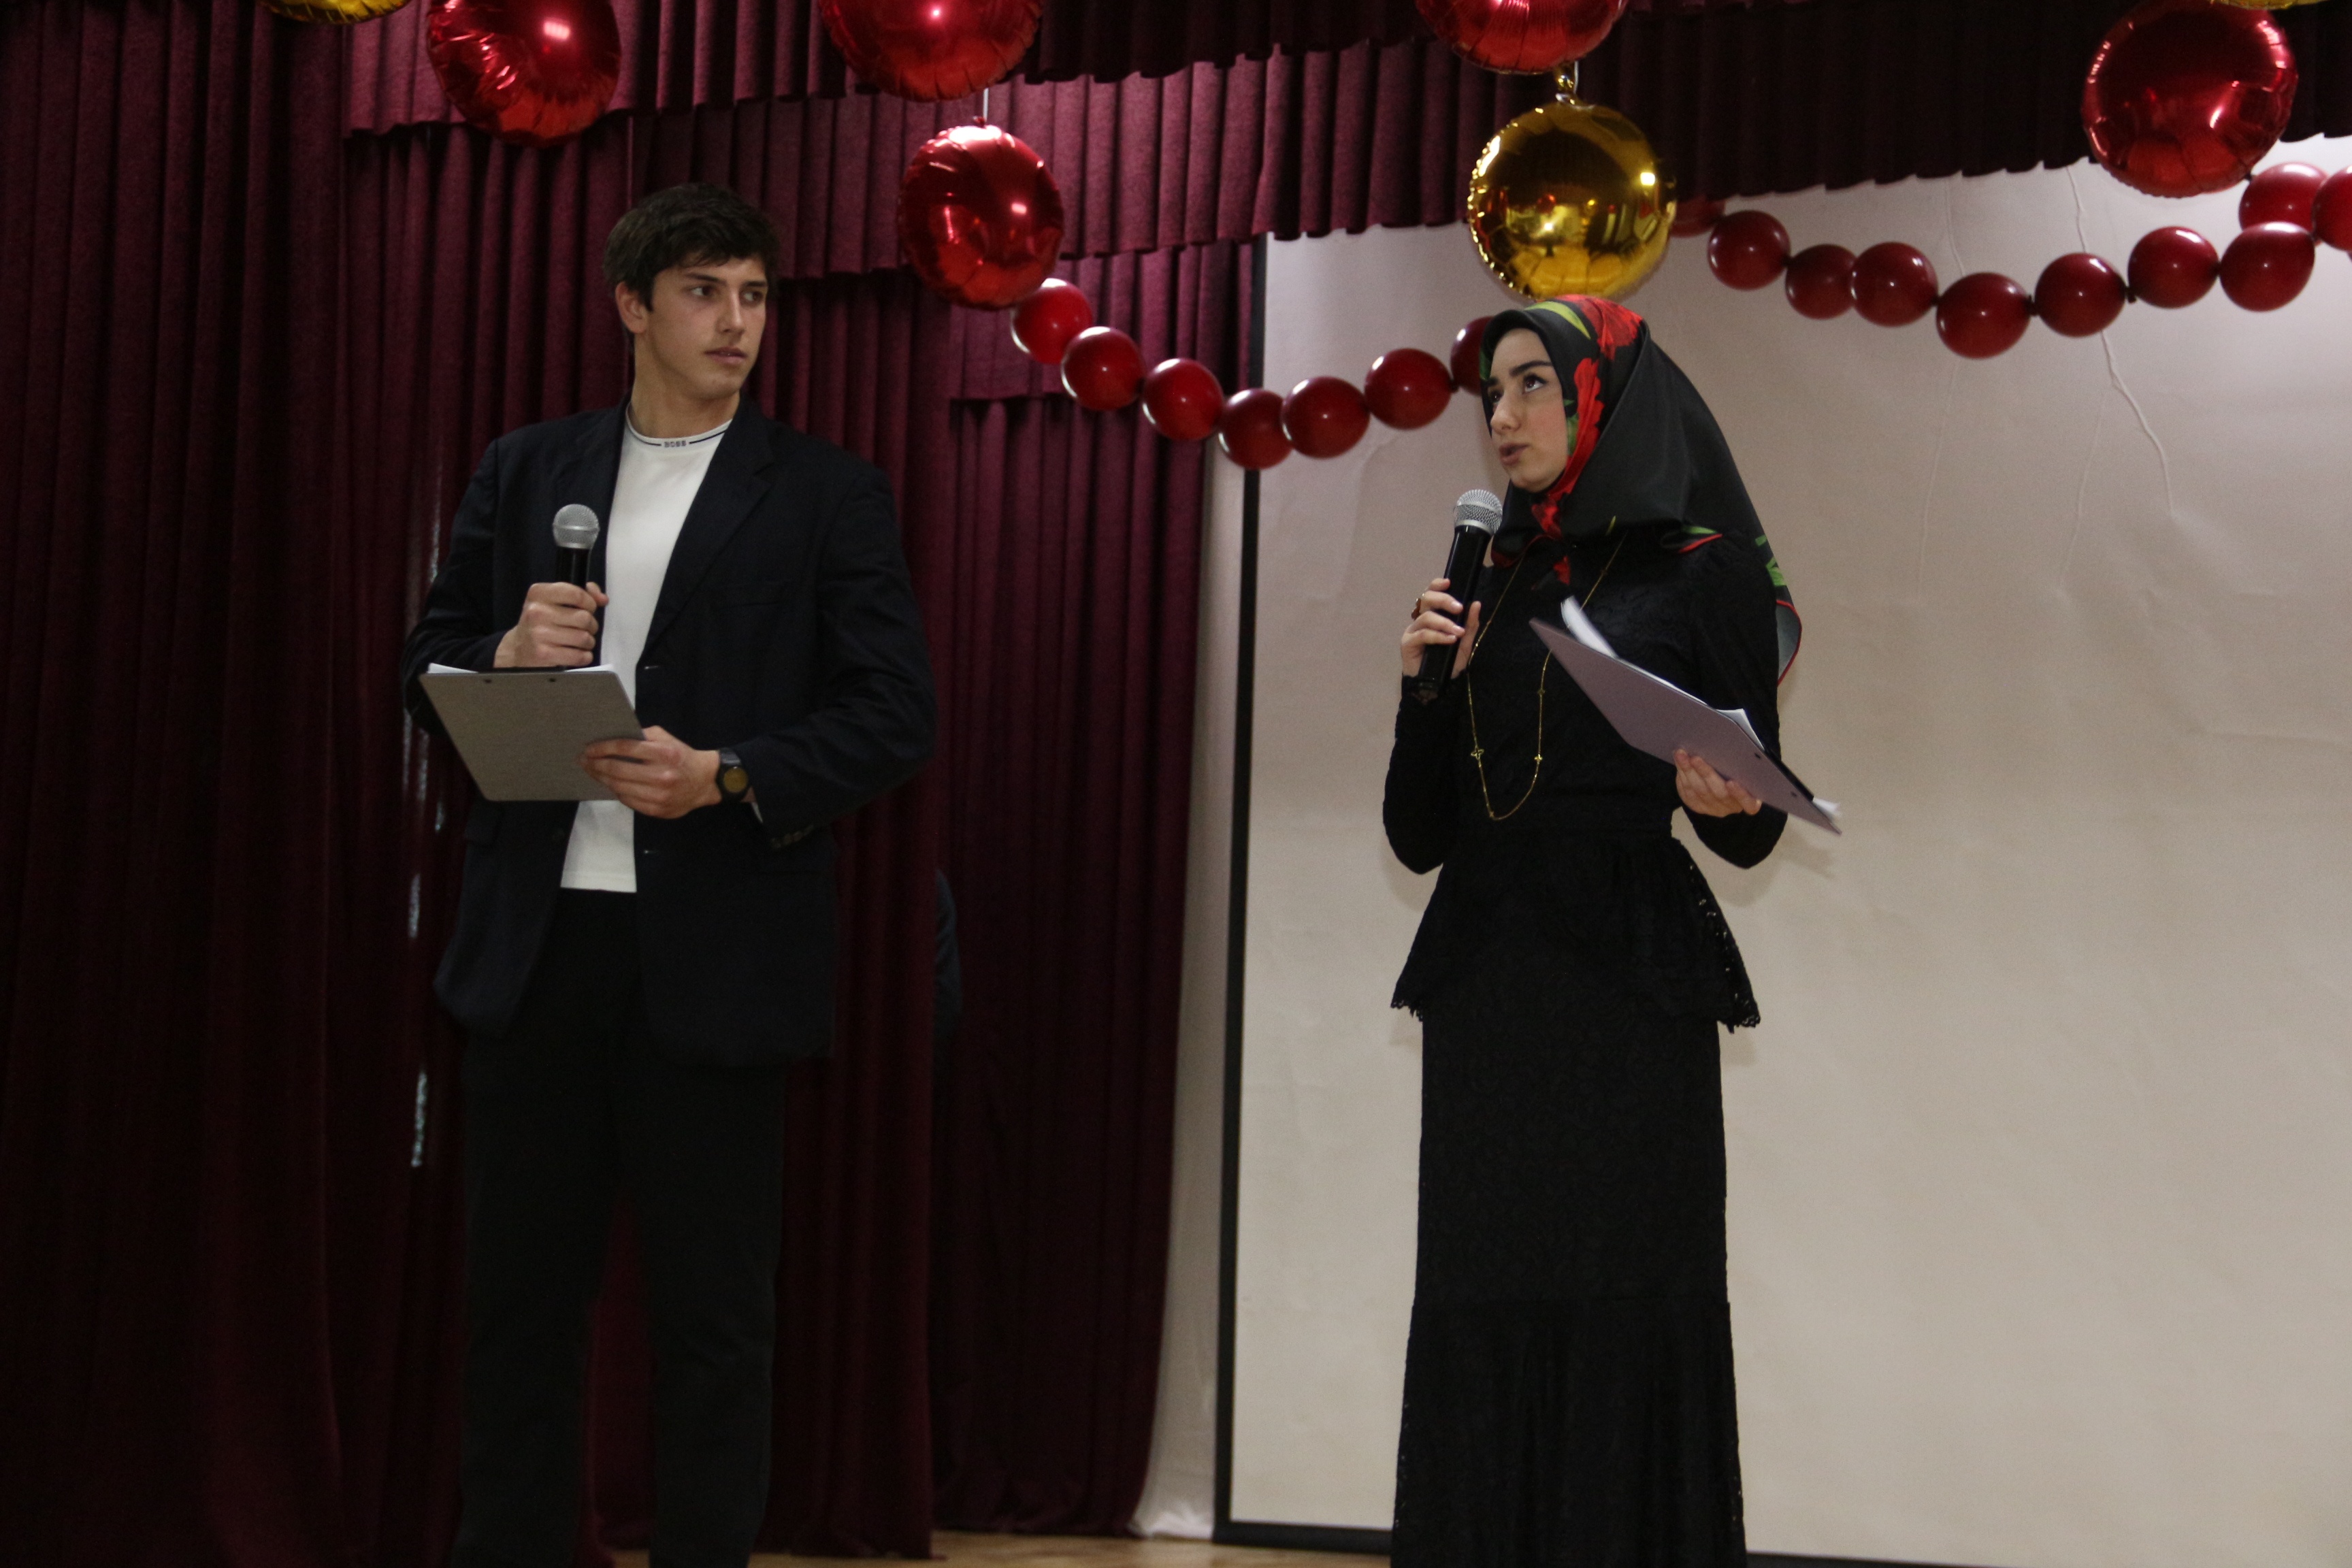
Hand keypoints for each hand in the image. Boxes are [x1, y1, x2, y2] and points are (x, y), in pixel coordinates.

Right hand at [495, 581, 606, 668]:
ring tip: (580, 641)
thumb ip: (581, 594)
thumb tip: (602, 598)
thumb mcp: (553, 601)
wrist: (519, 648)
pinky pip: (579, 656)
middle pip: (584, 617)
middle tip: (584, 628)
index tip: (589, 608)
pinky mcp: (544, 654)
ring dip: (588, 642)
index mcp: (539, 594)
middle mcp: (536, 612)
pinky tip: (577, 653)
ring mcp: (539, 634)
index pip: (576, 594)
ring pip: (584, 637)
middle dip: (591, 625)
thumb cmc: (541, 622)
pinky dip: (584, 656)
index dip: (590, 603)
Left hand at [580, 725, 720, 818]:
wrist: (705, 782)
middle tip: (583, 760)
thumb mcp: (667, 739)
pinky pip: (627, 800)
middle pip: (617, 769)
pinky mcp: (656, 810)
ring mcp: (658, 795)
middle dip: (596, 764)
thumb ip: (643, 736)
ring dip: (601, 778)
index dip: (602, 748)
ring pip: (619, 787)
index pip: (625, 748)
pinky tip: (609, 783)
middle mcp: (661, 775)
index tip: (588, 748)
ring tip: (592, 771)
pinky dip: (616, 790)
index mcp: (664, 753)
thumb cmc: (682, 756)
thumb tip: (614, 739)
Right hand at [1401, 576, 1481, 678]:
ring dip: (1444, 623)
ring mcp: (1413, 631)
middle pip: (1426, 600)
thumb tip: (1476, 603)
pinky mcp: (1408, 643)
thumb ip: (1470, 624)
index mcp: (1433, 616)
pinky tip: (1449, 640)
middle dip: (1443, 601)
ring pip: (1426, 617)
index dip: (1437, 585)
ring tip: (1458, 632)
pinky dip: (1438, 636)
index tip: (1449, 582)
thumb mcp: (1464, 642)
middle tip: (1458, 608)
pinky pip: (1423, 634)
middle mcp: (1421, 620)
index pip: (1431, 594)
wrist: (1439, 686)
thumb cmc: (1449, 663)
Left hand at [1674, 749, 1762, 817]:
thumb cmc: (1741, 772)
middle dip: (1705, 773)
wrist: (1725, 786)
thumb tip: (1725, 743)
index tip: (1731, 782)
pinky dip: (1682, 777)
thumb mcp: (1746, 770)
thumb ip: (1742, 763)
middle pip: (1718, 793)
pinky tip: (1679, 762)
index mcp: (1750, 801)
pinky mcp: (1698, 806)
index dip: (1740, 794)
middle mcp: (1731, 807)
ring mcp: (1713, 808)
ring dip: (1688, 771)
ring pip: (1699, 791)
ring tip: (1681, 755)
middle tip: (1695, 757)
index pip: (1749, 803)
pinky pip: (1688, 793)